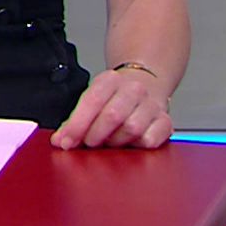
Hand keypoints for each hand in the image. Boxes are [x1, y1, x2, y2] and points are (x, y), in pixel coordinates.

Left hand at [51, 67, 172, 149]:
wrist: (146, 84)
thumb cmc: (113, 98)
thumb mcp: (91, 101)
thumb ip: (74, 122)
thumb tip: (60, 141)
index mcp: (110, 80)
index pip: (91, 101)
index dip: (77, 125)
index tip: (66, 142)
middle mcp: (134, 89)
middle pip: (112, 115)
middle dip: (95, 134)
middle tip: (88, 143)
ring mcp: (152, 105)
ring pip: (132, 128)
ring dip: (116, 141)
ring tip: (109, 142)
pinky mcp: (165, 121)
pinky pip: (150, 140)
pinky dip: (137, 146)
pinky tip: (129, 143)